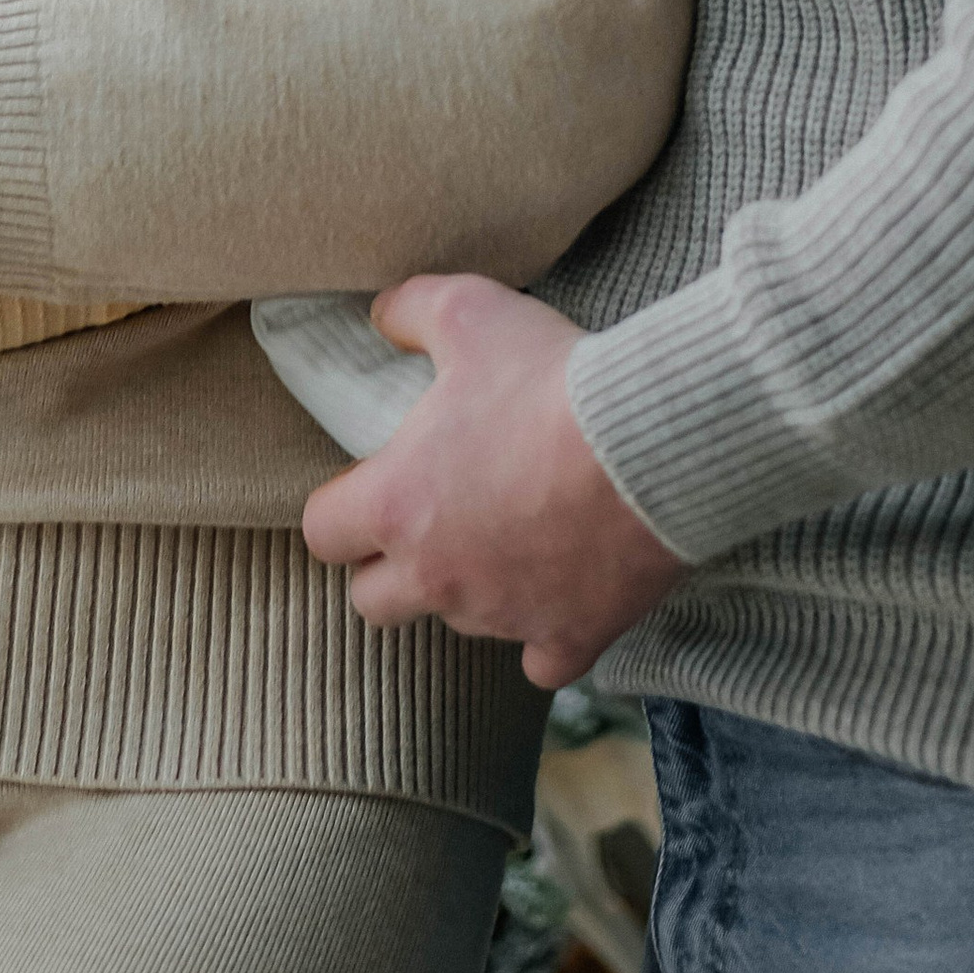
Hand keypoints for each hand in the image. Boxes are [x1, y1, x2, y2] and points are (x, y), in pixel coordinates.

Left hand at [298, 273, 686, 688]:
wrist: (650, 444)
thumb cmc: (549, 380)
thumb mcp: (469, 311)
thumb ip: (411, 310)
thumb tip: (382, 316)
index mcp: (397, 504)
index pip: (323, 533)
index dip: (340, 508)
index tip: (373, 483)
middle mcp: (436, 575)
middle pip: (373, 602)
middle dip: (387, 567)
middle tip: (429, 519)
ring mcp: (502, 615)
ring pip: (458, 625)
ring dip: (469, 589)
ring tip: (508, 535)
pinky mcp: (569, 637)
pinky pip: (541, 662)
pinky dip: (547, 636)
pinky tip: (560, 595)